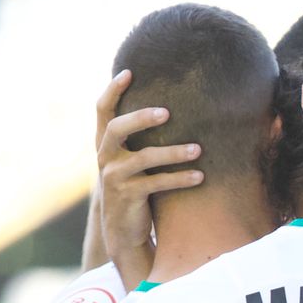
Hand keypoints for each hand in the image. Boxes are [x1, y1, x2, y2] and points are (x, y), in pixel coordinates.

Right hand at [97, 88, 199, 287]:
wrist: (124, 230)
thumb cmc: (136, 186)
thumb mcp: (132, 159)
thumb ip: (139, 137)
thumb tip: (171, 105)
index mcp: (105, 143)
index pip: (102, 110)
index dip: (112, 90)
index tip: (129, 72)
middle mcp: (105, 157)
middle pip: (116, 128)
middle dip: (141, 117)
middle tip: (167, 112)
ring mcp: (114, 177)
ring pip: (143, 158)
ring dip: (173, 152)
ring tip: (198, 149)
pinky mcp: (128, 196)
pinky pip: (157, 183)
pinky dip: (180, 179)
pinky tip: (200, 176)